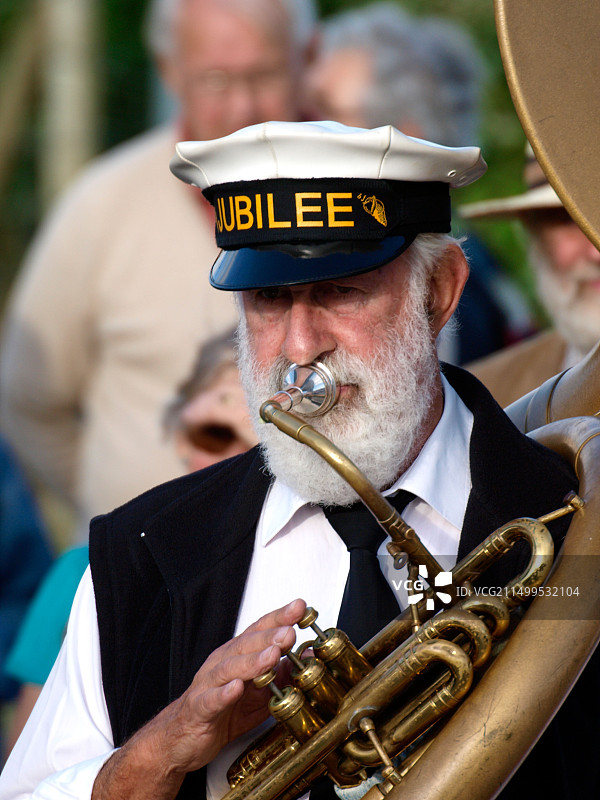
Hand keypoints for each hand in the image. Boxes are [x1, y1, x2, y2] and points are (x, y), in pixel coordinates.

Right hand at [92, 598, 305, 799]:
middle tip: (290, 631)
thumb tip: (310, 655)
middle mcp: (223, 663)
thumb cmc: (222, 711)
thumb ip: (283, 674)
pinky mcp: (199, 708)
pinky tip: (236, 688)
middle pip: (247, 644)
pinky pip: (211, 699)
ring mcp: (209, 684)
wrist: (181, 739)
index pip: (260, 630)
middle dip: (270, 636)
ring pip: (231, 668)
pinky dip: (224, 693)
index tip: (299, 607)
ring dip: (253, 661)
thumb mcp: (260, 693)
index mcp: (238, 655)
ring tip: (273, 655)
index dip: (279, 617)